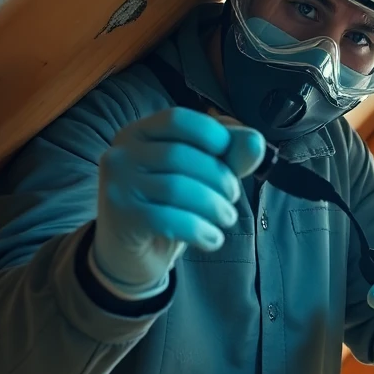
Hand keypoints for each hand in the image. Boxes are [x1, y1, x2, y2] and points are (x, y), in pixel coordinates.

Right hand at [92, 108, 265, 292]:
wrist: (132, 254)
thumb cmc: (169, 206)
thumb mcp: (202, 177)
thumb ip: (230, 156)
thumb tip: (256, 140)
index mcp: (141, 132)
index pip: (179, 119)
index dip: (215, 135)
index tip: (232, 161)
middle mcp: (121, 153)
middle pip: (180, 155)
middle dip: (219, 178)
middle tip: (232, 198)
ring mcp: (117, 184)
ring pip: (176, 188)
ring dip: (214, 206)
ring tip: (226, 218)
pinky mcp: (121, 216)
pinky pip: (167, 219)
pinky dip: (199, 230)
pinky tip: (212, 239)